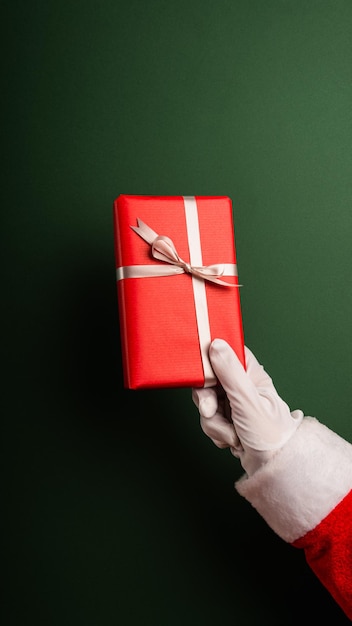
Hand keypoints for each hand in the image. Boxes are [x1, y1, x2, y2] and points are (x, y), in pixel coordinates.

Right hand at [192, 339, 302, 475]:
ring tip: (233, 435)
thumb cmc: (270, 435)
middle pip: (209, 381)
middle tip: (211, 412)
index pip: (226, 353)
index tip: (205, 376)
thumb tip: (217, 345)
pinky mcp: (227, 419)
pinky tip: (232, 440)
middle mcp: (242, 385)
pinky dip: (216, 432)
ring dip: (214, 423)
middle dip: (207, 402)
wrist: (274, 468)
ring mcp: (234, 403)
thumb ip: (230, 373)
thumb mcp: (248, 401)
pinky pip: (209, 419)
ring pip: (206, 403)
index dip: (211, 361)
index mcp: (252, 374)